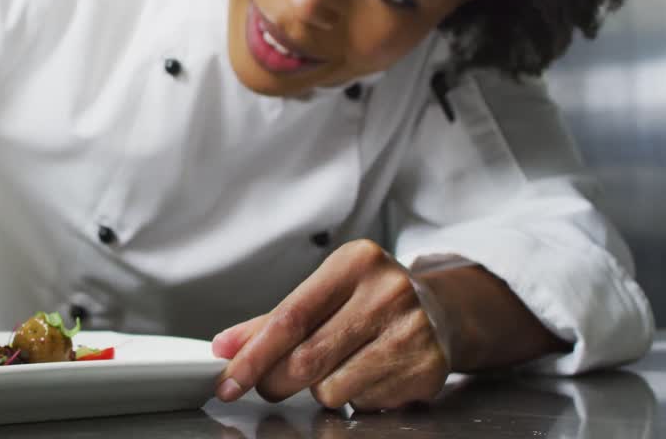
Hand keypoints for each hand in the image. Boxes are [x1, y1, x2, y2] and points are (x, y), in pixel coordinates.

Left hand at [212, 240, 448, 410]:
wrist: (441, 313)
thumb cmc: (369, 301)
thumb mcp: (323, 293)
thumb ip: (271, 321)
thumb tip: (224, 347)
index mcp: (355, 262)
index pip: (290, 317)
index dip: (253, 355)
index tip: (228, 379)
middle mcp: (387, 292)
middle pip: (307, 358)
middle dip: (275, 380)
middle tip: (268, 384)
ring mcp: (412, 331)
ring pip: (332, 388)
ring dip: (321, 389)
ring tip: (340, 365)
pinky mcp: (427, 369)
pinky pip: (364, 402)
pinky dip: (355, 396)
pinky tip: (371, 373)